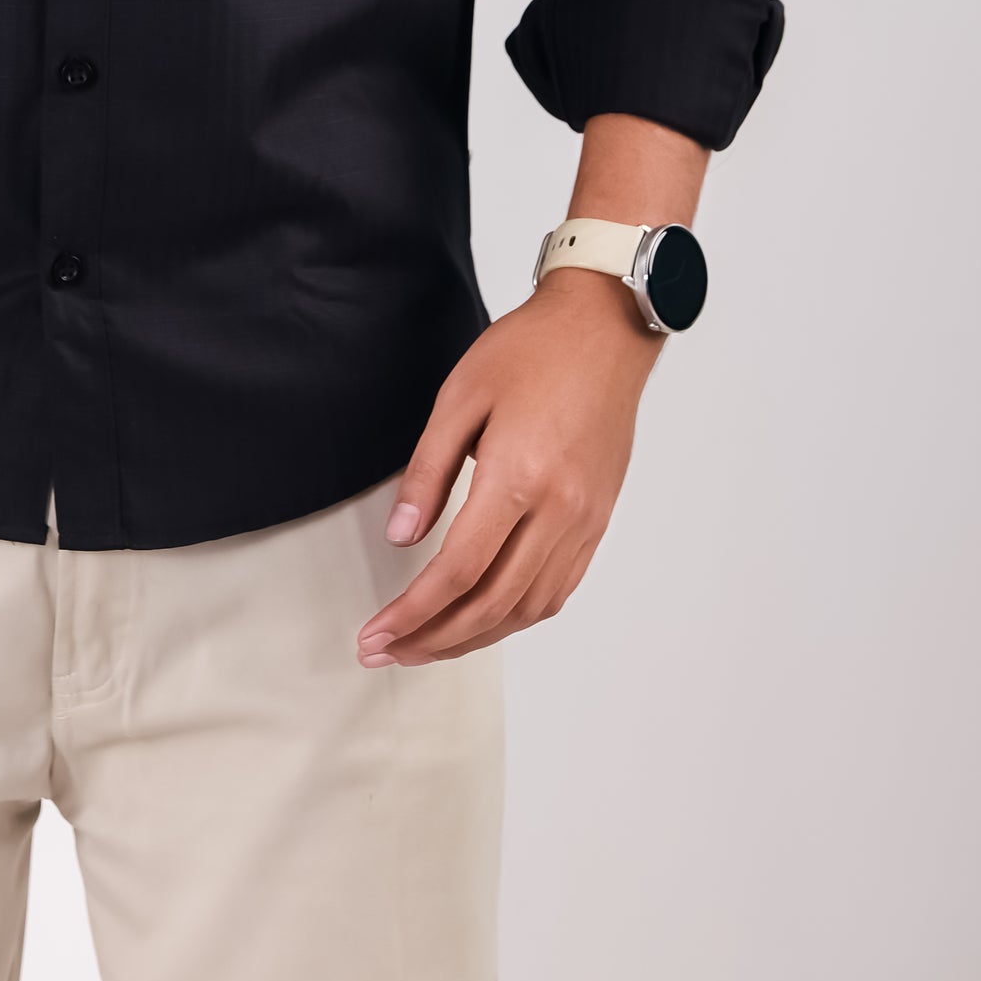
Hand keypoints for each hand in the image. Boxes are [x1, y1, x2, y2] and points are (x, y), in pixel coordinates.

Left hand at [356, 269, 663, 666]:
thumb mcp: (459, 397)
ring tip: (426, 645)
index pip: (459, 572)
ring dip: (474, 638)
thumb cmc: (531, 351)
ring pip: (527, 609)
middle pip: (492, 605)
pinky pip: (556, 590)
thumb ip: (427, 471)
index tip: (374, 634)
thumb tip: (402, 537)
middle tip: (386, 652)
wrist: (605, 329)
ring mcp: (585, 521)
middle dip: (433, 640)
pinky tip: (483, 618)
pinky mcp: (597, 520)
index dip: (412, 613)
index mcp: (520, 478)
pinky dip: (515, 617)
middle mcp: (559, 511)